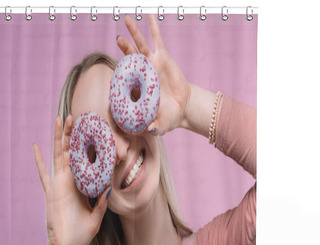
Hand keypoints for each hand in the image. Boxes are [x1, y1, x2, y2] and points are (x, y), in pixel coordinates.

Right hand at [32, 115, 110, 244]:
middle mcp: (70, 181)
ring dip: (60, 138)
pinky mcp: (51, 191)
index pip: (86, 160)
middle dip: (73, 134)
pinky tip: (35, 146)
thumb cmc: (82, 234)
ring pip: (59, 155)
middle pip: (72, 152)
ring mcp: (59, 184)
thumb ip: (101, 201)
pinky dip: (39, 160)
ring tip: (62, 120)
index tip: (93, 131)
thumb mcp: (96, 215)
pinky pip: (43, 173)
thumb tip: (109, 187)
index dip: (88, 146)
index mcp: (82, 185)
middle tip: (76, 116)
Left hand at [117, 14, 191, 135]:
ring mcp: (152, 65)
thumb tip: (148, 130)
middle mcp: (142, 74)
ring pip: (141, 46)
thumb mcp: (161, 124)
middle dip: (124, 49)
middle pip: (130, 58)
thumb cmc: (169, 117)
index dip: (117, 77)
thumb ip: (154, 127)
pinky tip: (149, 14)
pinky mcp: (163, 58)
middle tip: (118, 39)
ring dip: (134, 33)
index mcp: (138, 89)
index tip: (109, 76)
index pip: (124, 80)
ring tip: (127, 19)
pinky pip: (157, 39)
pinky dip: (153, 27)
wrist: (183, 108)